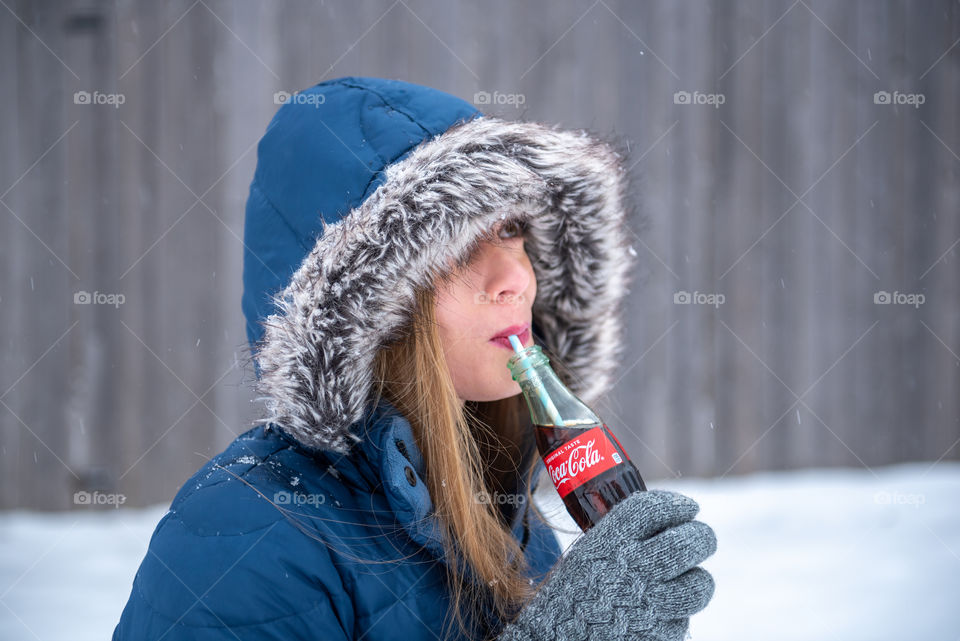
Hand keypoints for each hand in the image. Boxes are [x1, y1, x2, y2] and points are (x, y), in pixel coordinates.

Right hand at [497, 489, 716, 640]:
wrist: (556, 638)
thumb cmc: (577, 591)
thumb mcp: (590, 550)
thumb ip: (625, 533)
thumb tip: (672, 518)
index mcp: (609, 541)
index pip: (653, 510)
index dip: (677, 505)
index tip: (689, 508)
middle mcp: (630, 569)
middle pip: (686, 544)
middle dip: (702, 538)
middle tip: (702, 538)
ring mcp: (647, 606)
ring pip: (698, 586)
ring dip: (698, 580)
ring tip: (690, 579)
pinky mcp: (658, 637)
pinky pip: (683, 620)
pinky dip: (676, 614)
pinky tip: (660, 612)